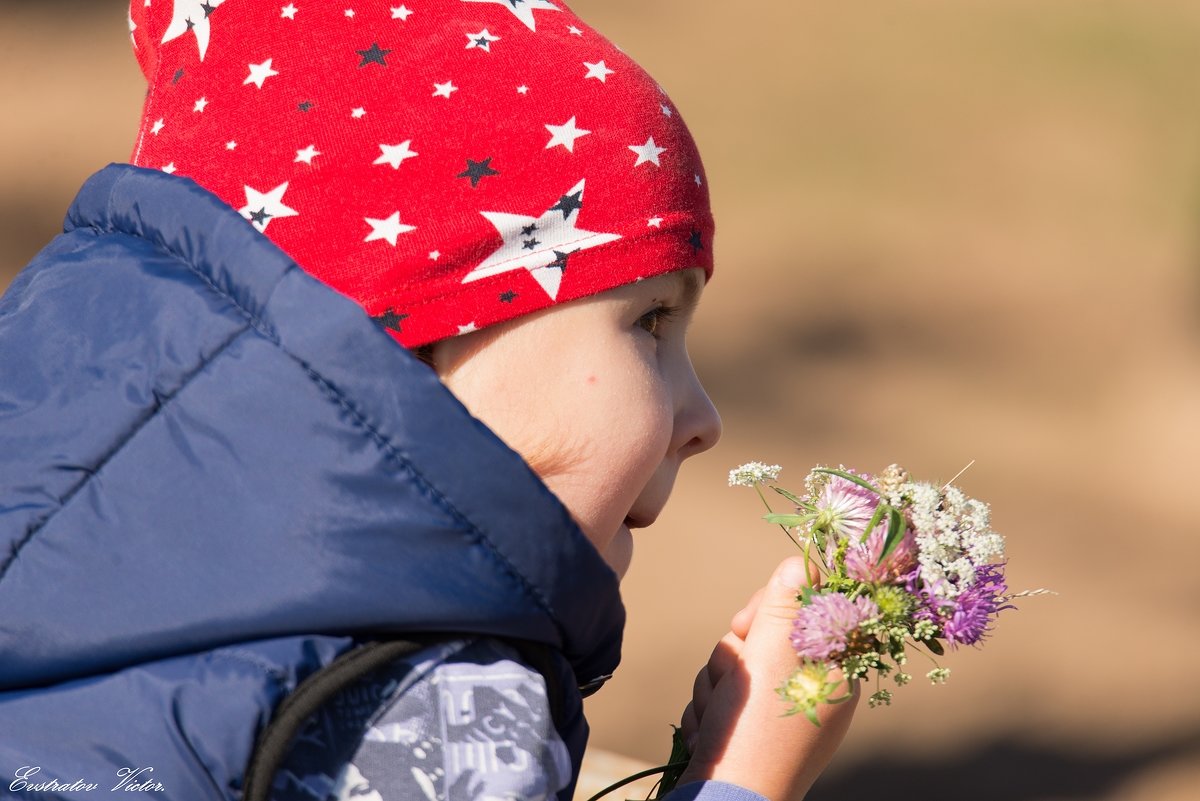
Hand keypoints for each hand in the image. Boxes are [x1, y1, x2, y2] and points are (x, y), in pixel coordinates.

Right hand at [677, 557, 858, 800]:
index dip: (770, 606)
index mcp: (831, 669)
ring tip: (718, 715)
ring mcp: (778, 711)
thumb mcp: (771, 656)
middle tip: (733, 679)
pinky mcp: (748, 728)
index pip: (804, 605)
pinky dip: (709, 708)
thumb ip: (786, 604)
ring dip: (716, 682)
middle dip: (734, 652)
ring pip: (734, 660)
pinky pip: (721, 692)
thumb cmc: (755, 732)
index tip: (745, 622)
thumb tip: (801, 560)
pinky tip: (709, 732)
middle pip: (762, 632)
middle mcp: (809, 689)